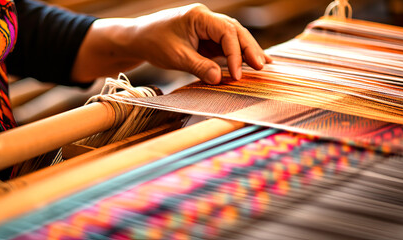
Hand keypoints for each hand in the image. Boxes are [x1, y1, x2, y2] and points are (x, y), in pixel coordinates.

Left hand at [72, 3, 270, 83]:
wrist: (138, 38)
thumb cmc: (153, 42)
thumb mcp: (175, 57)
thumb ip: (199, 66)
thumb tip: (220, 79)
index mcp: (199, 16)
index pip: (226, 32)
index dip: (235, 54)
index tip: (237, 74)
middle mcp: (207, 19)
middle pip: (235, 31)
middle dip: (250, 49)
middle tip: (263, 67)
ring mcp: (208, 28)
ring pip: (234, 37)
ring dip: (247, 51)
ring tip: (264, 66)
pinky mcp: (206, 38)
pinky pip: (226, 46)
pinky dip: (237, 55)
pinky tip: (250, 64)